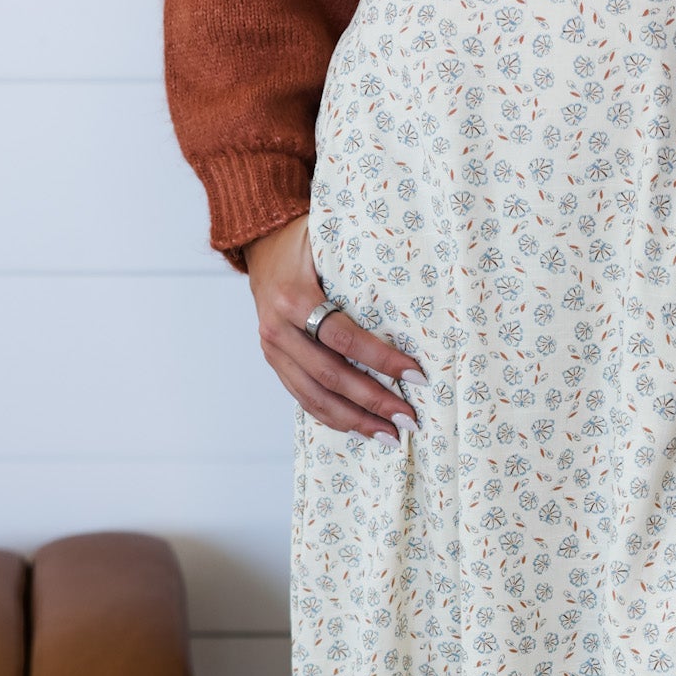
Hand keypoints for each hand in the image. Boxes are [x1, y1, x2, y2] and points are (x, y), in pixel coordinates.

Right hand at [244, 214, 425, 444]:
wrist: (258, 240)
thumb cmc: (303, 240)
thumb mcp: (329, 240)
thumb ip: (361, 264)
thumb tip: (417, 287)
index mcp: (294, 298)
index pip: (344, 339)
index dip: (382, 360)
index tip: (417, 375)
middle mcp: (278, 328)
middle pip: (331, 376)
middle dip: (373, 401)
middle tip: (409, 418)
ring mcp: (272, 349)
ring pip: (315, 397)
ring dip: (355, 421)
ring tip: (390, 435)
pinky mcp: (274, 361)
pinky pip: (303, 398)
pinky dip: (333, 417)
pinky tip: (361, 429)